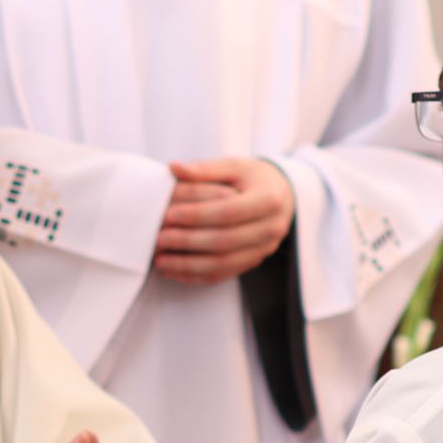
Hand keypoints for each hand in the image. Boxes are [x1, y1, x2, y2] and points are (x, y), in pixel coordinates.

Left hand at [154, 158, 294, 283]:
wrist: (283, 196)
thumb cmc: (254, 178)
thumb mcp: (234, 166)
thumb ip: (205, 169)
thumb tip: (173, 167)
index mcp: (268, 199)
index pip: (229, 211)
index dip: (197, 215)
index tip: (168, 214)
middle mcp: (271, 227)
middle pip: (225, 240)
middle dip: (188, 241)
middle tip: (159, 238)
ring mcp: (265, 249)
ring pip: (224, 263)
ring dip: (189, 265)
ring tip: (160, 261)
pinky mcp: (255, 261)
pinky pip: (224, 274)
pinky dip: (196, 276)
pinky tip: (173, 272)